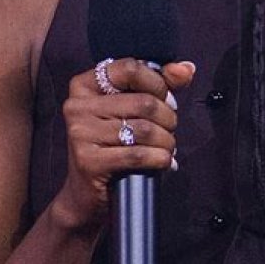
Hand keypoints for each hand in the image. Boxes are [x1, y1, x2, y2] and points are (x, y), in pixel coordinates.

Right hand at [51, 58, 194, 234]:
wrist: (85, 194)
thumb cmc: (112, 144)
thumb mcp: (131, 109)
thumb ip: (159, 84)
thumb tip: (187, 69)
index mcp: (85, 85)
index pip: (130, 68)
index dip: (157, 84)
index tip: (167, 100)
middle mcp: (77, 106)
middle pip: (143, 102)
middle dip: (167, 118)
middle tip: (169, 129)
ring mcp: (80, 134)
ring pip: (145, 130)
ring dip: (166, 141)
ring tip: (167, 147)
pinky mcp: (89, 161)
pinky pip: (139, 154)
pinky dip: (160, 158)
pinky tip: (164, 162)